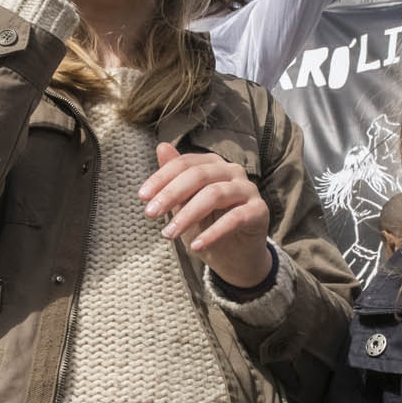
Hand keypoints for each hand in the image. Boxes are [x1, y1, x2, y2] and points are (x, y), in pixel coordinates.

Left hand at [139, 142, 272, 286]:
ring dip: (188, 215)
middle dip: (171, 194)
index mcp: (213, 164)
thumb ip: (174, 178)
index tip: (142, 197)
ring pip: (215, 194)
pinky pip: (235, 218)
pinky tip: (196, 246)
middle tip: (150, 214)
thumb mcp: (184, 203)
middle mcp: (232, 171)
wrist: (235, 256)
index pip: (185, 164)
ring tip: (169, 234)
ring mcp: (248, 189)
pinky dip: (213, 233)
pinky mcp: (260, 211)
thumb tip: (161, 146)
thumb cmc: (207, 225)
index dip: (161, 178)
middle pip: (199, 175)